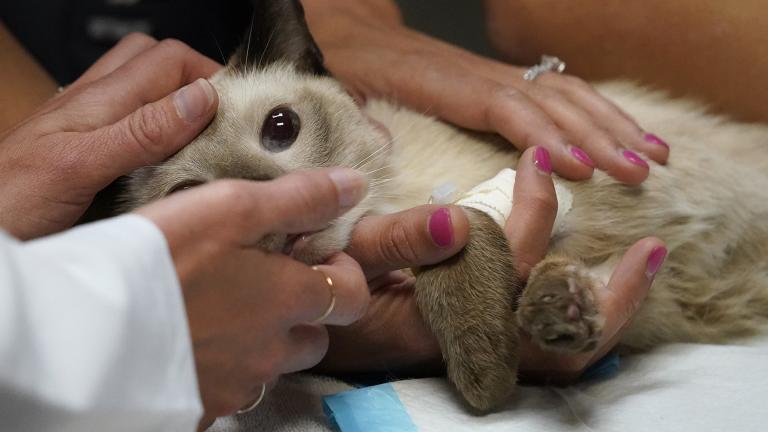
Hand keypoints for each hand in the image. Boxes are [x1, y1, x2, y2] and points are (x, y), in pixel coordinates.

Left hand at [0, 33, 220, 238]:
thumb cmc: (9, 200)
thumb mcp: (81, 165)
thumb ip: (141, 131)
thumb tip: (200, 98)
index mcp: (98, 100)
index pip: (170, 60)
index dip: (211, 76)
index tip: (243, 113)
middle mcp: (93, 105)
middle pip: (158, 64)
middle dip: (198, 83)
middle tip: (227, 123)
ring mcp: (86, 126)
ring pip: (144, 92)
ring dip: (177, 106)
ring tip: (204, 140)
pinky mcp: (82, 151)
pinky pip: (129, 125)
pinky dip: (158, 134)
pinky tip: (167, 164)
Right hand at [136, 168, 370, 423]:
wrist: (85, 331)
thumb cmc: (160, 259)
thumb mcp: (231, 208)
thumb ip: (298, 198)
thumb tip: (355, 185)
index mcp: (287, 300)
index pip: (353, 296)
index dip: (345, 275)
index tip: (316, 257)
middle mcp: (271, 351)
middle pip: (315, 339)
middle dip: (303, 314)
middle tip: (265, 284)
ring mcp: (237, 385)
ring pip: (272, 367)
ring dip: (262, 342)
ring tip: (222, 310)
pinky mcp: (201, 408)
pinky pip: (229, 391)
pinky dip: (222, 369)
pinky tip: (192, 343)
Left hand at [302, 0, 668, 184]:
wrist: (348, 28)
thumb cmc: (345, 66)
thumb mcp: (338, 92)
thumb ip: (357, 121)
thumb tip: (382, 152)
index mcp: (441, 83)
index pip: (505, 106)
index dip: (544, 135)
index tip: (583, 168)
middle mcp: (478, 76)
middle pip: (551, 100)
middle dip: (601, 135)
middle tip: (641, 173)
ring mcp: (492, 75)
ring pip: (566, 92)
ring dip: (613, 122)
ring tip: (655, 155)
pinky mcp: (497, 80)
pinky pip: (558, 90)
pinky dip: (597, 112)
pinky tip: (623, 133)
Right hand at [317, 147, 665, 381]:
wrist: (319, 332)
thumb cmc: (329, 289)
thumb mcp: (350, 256)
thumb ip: (400, 239)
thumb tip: (461, 217)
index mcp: (440, 316)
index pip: (508, 266)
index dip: (532, 211)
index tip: (537, 163)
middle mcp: (472, 342)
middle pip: (561, 336)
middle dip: (612, 294)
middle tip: (649, 251)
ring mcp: (483, 352)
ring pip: (563, 351)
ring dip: (608, 313)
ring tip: (641, 269)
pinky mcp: (485, 348)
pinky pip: (549, 346)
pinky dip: (584, 318)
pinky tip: (598, 287)